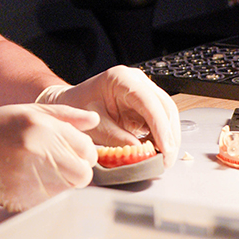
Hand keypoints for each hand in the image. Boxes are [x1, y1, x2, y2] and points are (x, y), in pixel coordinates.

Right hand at [0, 104, 99, 210]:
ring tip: (37, 171)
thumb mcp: (27, 111)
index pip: (87, 149)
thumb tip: (93, 120)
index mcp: (41, 126)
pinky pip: (48, 203)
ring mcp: (28, 178)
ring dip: (60, 185)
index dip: (82, 153)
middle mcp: (37, 151)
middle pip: (83, 174)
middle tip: (58, 166)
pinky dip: (43, 196)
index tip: (71, 152)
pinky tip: (26, 182)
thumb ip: (64, 115)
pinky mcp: (19, 200)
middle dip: (75, 171)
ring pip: (67, 191)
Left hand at [37, 66, 180, 166]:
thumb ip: (116, 138)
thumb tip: (140, 151)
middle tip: (166, 160)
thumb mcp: (94, 125)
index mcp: (121, 78)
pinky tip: (157, 151)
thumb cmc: (77, 107)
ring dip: (168, 138)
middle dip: (169, 136)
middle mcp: (136, 81)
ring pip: (167, 114)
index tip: (165, 148)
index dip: (160, 126)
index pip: (149, 102)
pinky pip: (160, 121)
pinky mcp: (144, 105)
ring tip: (162, 159)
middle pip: (164, 107)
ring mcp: (143, 91)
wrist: (70, 102)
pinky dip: (161, 137)